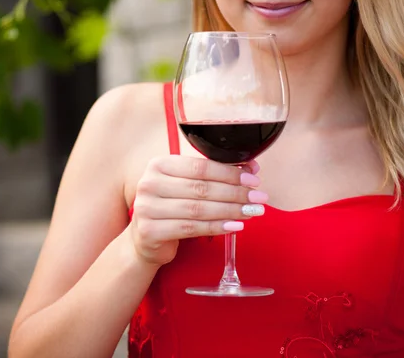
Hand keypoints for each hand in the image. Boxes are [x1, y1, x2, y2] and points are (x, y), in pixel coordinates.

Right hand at [128, 156, 266, 265]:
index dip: (229, 173)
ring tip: (251, 212)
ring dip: (230, 210)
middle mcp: (149, 183)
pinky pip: (191, 228)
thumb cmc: (172, 207)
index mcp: (159, 164)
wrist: (145, 239)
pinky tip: (235, 226)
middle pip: (201, 188)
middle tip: (258, 198)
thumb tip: (252, 168)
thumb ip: (214, 175)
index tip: (253, 179)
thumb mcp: (187, 186)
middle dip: (235, 193)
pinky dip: (216, 227)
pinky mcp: (150, 231)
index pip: (200, 166)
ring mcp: (147, 208)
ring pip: (198, 209)